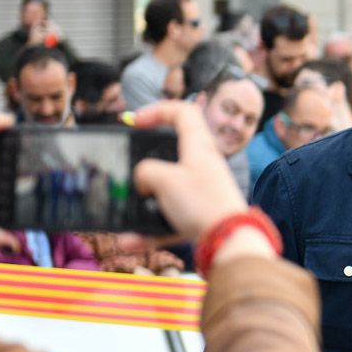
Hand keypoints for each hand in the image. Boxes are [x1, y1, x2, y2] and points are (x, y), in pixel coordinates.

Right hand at [129, 101, 247, 240]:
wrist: (230, 241)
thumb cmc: (203, 203)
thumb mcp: (164, 179)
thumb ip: (145, 172)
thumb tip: (142, 181)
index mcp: (199, 147)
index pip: (183, 112)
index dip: (157, 110)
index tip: (134, 122)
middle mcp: (203, 166)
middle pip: (171, 153)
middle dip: (144, 161)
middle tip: (126, 169)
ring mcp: (202, 191)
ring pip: (165, 191)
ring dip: (142, 203)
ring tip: (121, 213)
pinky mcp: (200, 216)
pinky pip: (169, 220)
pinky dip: (149, 230)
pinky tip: (129, 240)